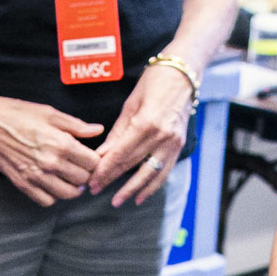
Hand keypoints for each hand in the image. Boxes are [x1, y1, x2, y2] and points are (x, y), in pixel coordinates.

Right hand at [0, 93, 103, 206]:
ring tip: (68, 177)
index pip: (92, 163)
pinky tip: (52, 184)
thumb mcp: (50, 114)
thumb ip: (76, 125)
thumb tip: (97, 130)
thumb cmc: (17, 114)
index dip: (94, 160)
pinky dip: (53, 196)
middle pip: (83, 180)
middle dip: (84, 173)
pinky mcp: (24, 185)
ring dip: (72, 187)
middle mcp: (51, 163)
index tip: (89, 156)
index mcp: (61, 143)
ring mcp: (37, 177)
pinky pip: (47, 201)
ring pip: (68, 194)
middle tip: (79, 166)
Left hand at [87, 63, 193, 206]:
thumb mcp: (131, 104)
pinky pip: (164, 172)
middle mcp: (161, 137)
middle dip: (112, 180)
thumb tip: (101, 155)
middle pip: (132, 165)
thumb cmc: (155, 82)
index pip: (120, 155)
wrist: (184, 74)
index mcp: (146, 124)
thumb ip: (117, 133)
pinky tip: (141, 195)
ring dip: (133, 190)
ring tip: (118, 201)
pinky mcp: (179, 146)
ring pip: (150, 174)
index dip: (104, 170)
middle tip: (95, 190)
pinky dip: (153, 186)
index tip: (91, 181)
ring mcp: (173, 143)